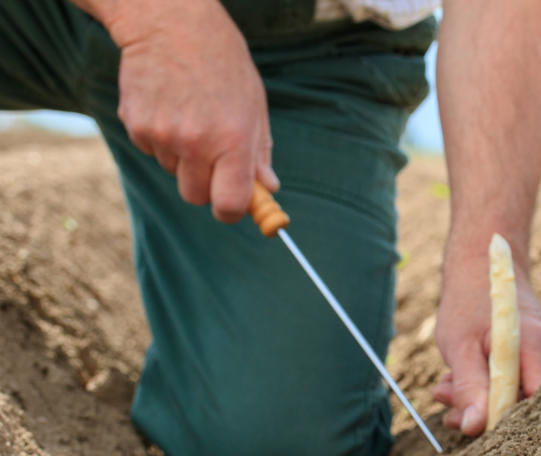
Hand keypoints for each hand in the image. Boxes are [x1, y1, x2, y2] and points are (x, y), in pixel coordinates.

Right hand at [107, 0, 277, 220]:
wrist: (171, 21)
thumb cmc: (222, 63)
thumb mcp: (254, 104)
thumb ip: (259, 151)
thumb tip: (267, 189)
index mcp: (233, 140)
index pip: (229, 204)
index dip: (232, 211)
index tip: (233, 206)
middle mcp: (196, 142)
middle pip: (195, 196)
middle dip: (206, 186)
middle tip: (212, 157)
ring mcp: (162, 135)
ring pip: (173, 171)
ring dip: (183, 157)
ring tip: (190, 114)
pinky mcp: (135, 124)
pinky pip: (152, 150)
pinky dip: (160, 138)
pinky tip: (169, 105)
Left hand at [432, 254, 540, 435]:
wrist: (485, 272)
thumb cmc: (470, 305)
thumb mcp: (460, 347)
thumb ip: (469, 387)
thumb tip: (474, 428)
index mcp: (539, 346)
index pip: (536, 401)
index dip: (506, 419)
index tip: (469, 421)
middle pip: (528, 403)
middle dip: (483, 410)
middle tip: (444, 399)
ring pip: (520, 398)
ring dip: (480, 399)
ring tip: (446, 386)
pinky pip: (520, 389)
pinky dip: (489, 390)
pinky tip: (464, 381)